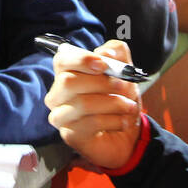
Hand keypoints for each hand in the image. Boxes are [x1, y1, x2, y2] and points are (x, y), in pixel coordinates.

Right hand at [44, 39, 142, 169]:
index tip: (103, 65)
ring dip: (113, 103)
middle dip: (102, 83)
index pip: (61, 60)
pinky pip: (91, 123)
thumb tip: (106, 53)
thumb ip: (117, 54)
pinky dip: (114, 120)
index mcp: (67, 74)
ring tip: (129, 106)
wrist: (128, 134)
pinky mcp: (70, 134)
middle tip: (123, 86)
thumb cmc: (119, 100)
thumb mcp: (125, 72)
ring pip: (82, 104)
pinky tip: (123, 121)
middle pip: (68, 82)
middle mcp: (58, 94)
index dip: (81, 60)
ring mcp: (61, 116)